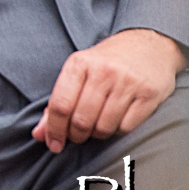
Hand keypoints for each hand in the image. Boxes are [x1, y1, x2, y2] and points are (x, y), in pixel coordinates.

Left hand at [31, 27, 185, 152]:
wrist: (149, 45)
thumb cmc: (107, 63)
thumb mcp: (79, 72)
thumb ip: (57, 102)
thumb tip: (38, 134)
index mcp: (79, 63)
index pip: (60, 104)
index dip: (54, 130)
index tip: (53, 144)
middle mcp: (103, 71)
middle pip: (81, 120)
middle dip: (76, 135)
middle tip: (78, 134)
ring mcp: (127, 83)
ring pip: (104, 127)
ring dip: (97, 134)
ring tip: (98, 124)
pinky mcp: (148, 94)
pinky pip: (126, 128)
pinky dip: (118, 131)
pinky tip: (117, 120)